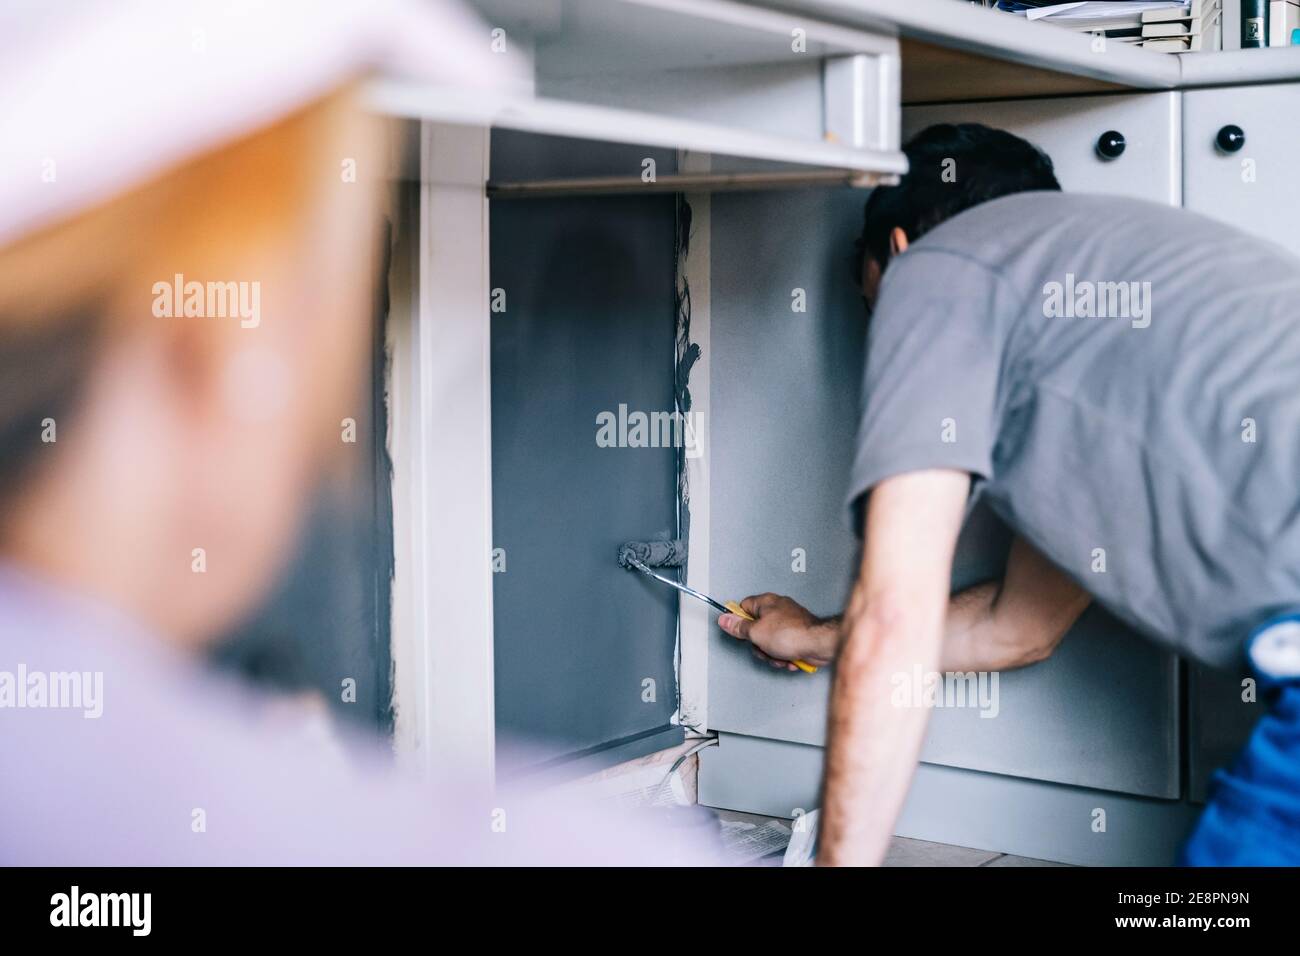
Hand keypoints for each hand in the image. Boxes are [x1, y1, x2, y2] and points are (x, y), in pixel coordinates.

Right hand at [717, 594, 840, 670]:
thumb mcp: (756, 632)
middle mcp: (778, 610)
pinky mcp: (797, 636)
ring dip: (772, 654)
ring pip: (769, 642)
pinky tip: (790, 658)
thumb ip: (738, 627)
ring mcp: (789, 623)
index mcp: (766, 603)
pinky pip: (783, 647)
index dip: (739, 621)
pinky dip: (784, 656)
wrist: (818, 645)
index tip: (738, 631)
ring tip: (780, 655)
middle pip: (756, 629)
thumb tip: (724, 619)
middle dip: (759, 645)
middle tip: (764, 647)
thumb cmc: (792, 634)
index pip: (744, 607)